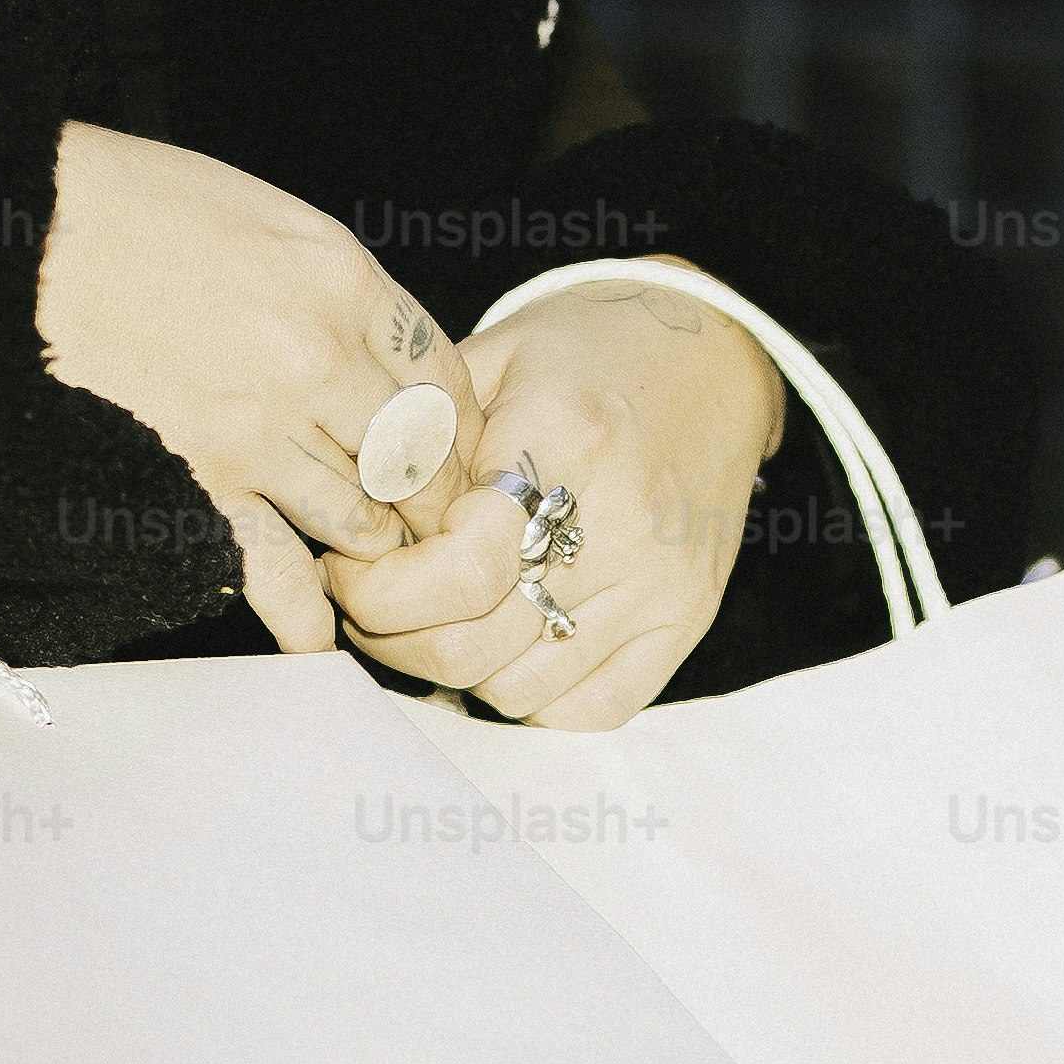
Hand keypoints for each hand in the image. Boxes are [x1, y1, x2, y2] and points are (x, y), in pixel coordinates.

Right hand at [34, 122, 484, 650]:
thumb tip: (369, 347)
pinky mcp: (197, 480)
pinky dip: (303, 615)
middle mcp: (317, 357)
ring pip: (361, 519)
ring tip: (378, 566)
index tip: (455, 453)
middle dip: (436, 502)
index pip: (445, 376)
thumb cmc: (131, 205)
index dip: (459, 428)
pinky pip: (274, 568)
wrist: (25, 234)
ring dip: (375, 549)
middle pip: (418, 457)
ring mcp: (258, 427)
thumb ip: (328, 285)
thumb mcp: (261, 214)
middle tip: (439, 529)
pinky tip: (321, 639)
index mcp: (342, 278)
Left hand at [320, 268, 782, 728]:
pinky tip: (503, 643)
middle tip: (369, 598)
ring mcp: (661, 584)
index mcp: (568, 439)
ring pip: (513, 689)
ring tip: (432, 614)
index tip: (348, 565)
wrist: (715, 356)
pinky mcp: (686, 621)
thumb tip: (351, 522)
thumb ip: (420, 441)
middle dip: (391, 634)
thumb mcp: (491, 358)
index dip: (379, 589)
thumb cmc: (586, 352)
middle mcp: (625, 524)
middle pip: (472, 645)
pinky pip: (586, 711)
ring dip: (449, 667)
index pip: (460, 571)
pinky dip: (526, 694)